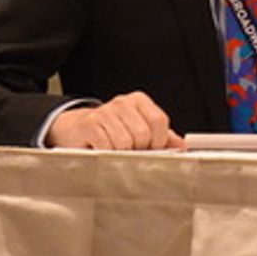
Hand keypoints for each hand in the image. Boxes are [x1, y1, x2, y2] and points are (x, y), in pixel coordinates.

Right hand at [46, 91, 184, 149]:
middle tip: (131, 152)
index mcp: (139, 101)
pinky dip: (107, 155)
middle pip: (143, 134)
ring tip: (115, 151)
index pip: (159, 121)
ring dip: (121, 154)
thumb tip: (181, 146)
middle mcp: (122, 103)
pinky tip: (102, 151)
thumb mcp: (139, 129)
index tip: (153, 150)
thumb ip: (162, 137)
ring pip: (125, 143)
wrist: (75, 129)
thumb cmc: (111, 131)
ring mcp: (104, 112)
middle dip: (139, 150)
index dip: (159, 141)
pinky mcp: (89, 125)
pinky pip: (107, 147)